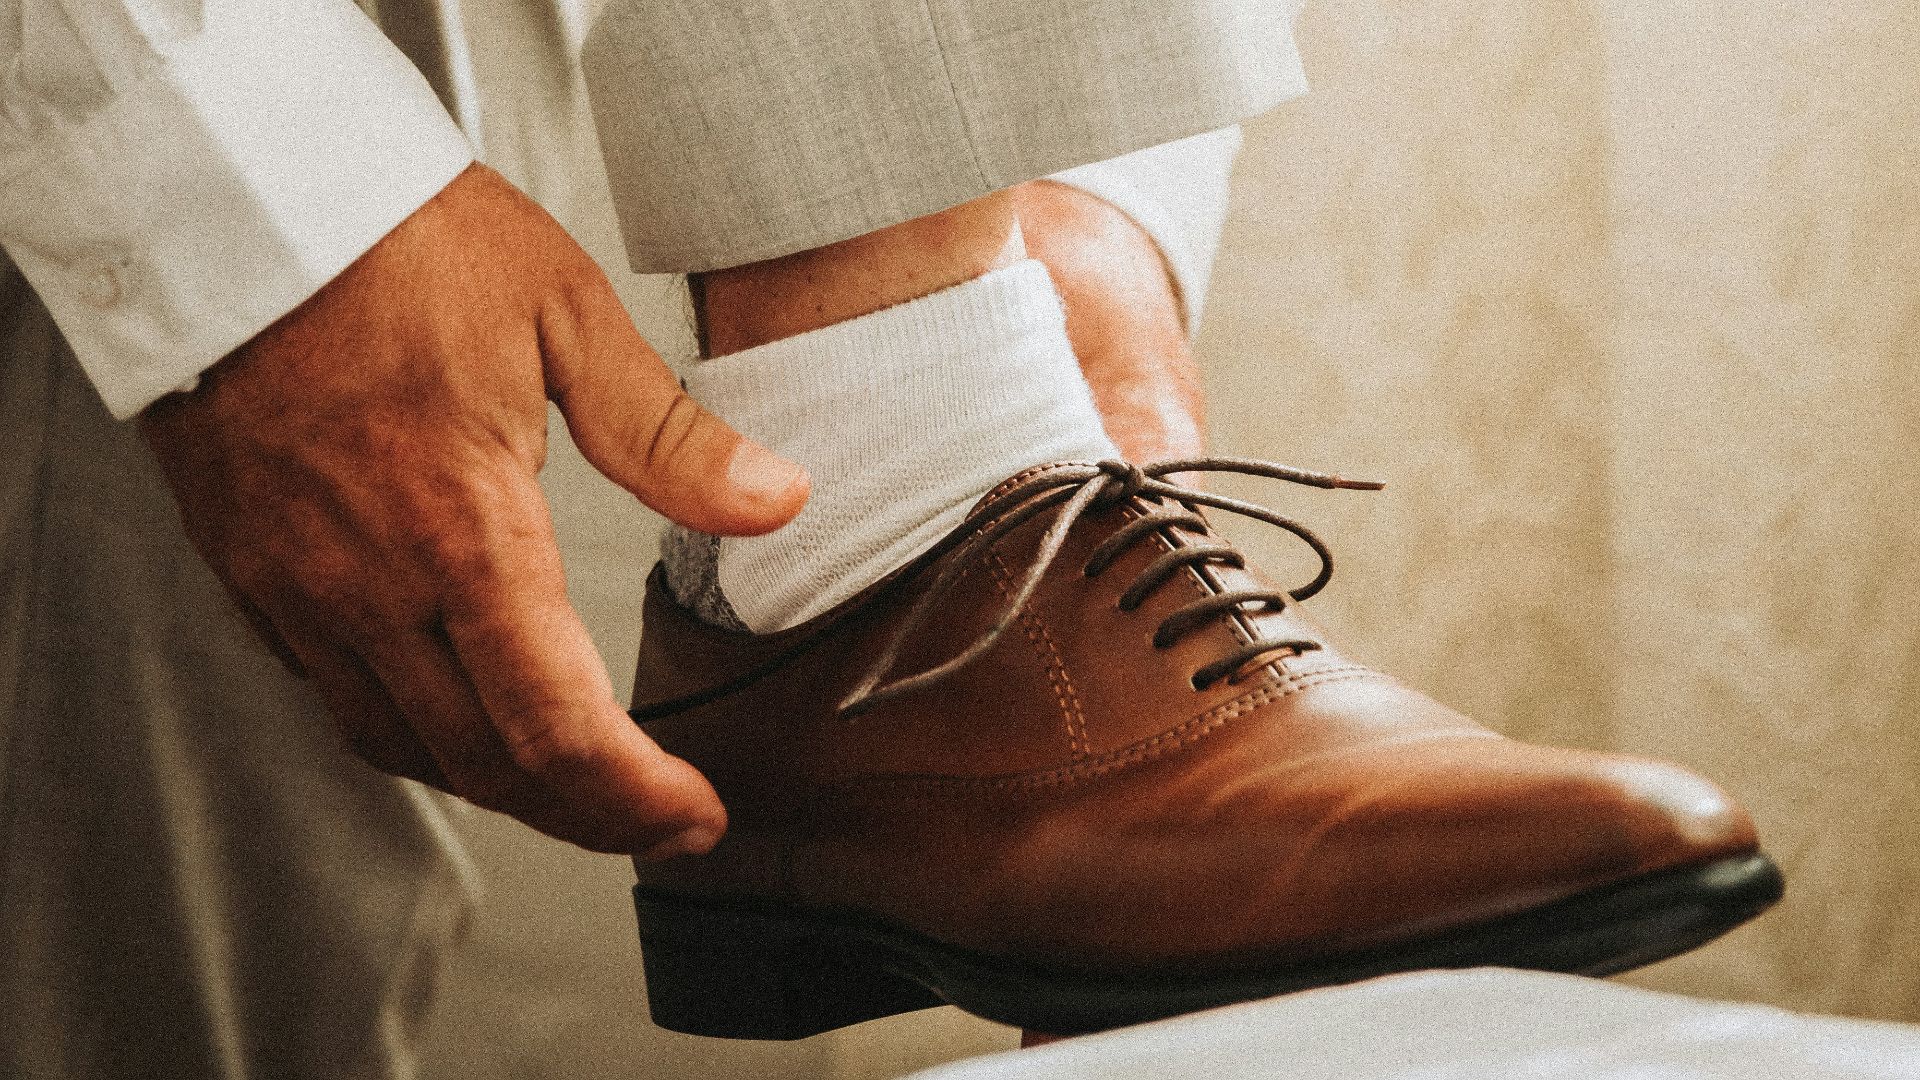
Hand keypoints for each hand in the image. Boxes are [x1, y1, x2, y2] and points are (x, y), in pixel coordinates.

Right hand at [140, 164, 807, 856]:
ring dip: (502, 786)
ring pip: (404, 747)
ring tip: (581, 784)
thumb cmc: (398, 239)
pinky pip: (336, 697)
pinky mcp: (248, 573)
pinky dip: (415, 734)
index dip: (635, 798)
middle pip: (485, 763)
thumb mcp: (564, 312)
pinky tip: (463, 712)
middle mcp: (368, 582)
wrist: (229, 195)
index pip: (555, 724)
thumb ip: (670, 435)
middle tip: (661, 818)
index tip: (695, 815)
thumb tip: (779, 502)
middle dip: (586, 813)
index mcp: (461, 527)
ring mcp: (295, 587)